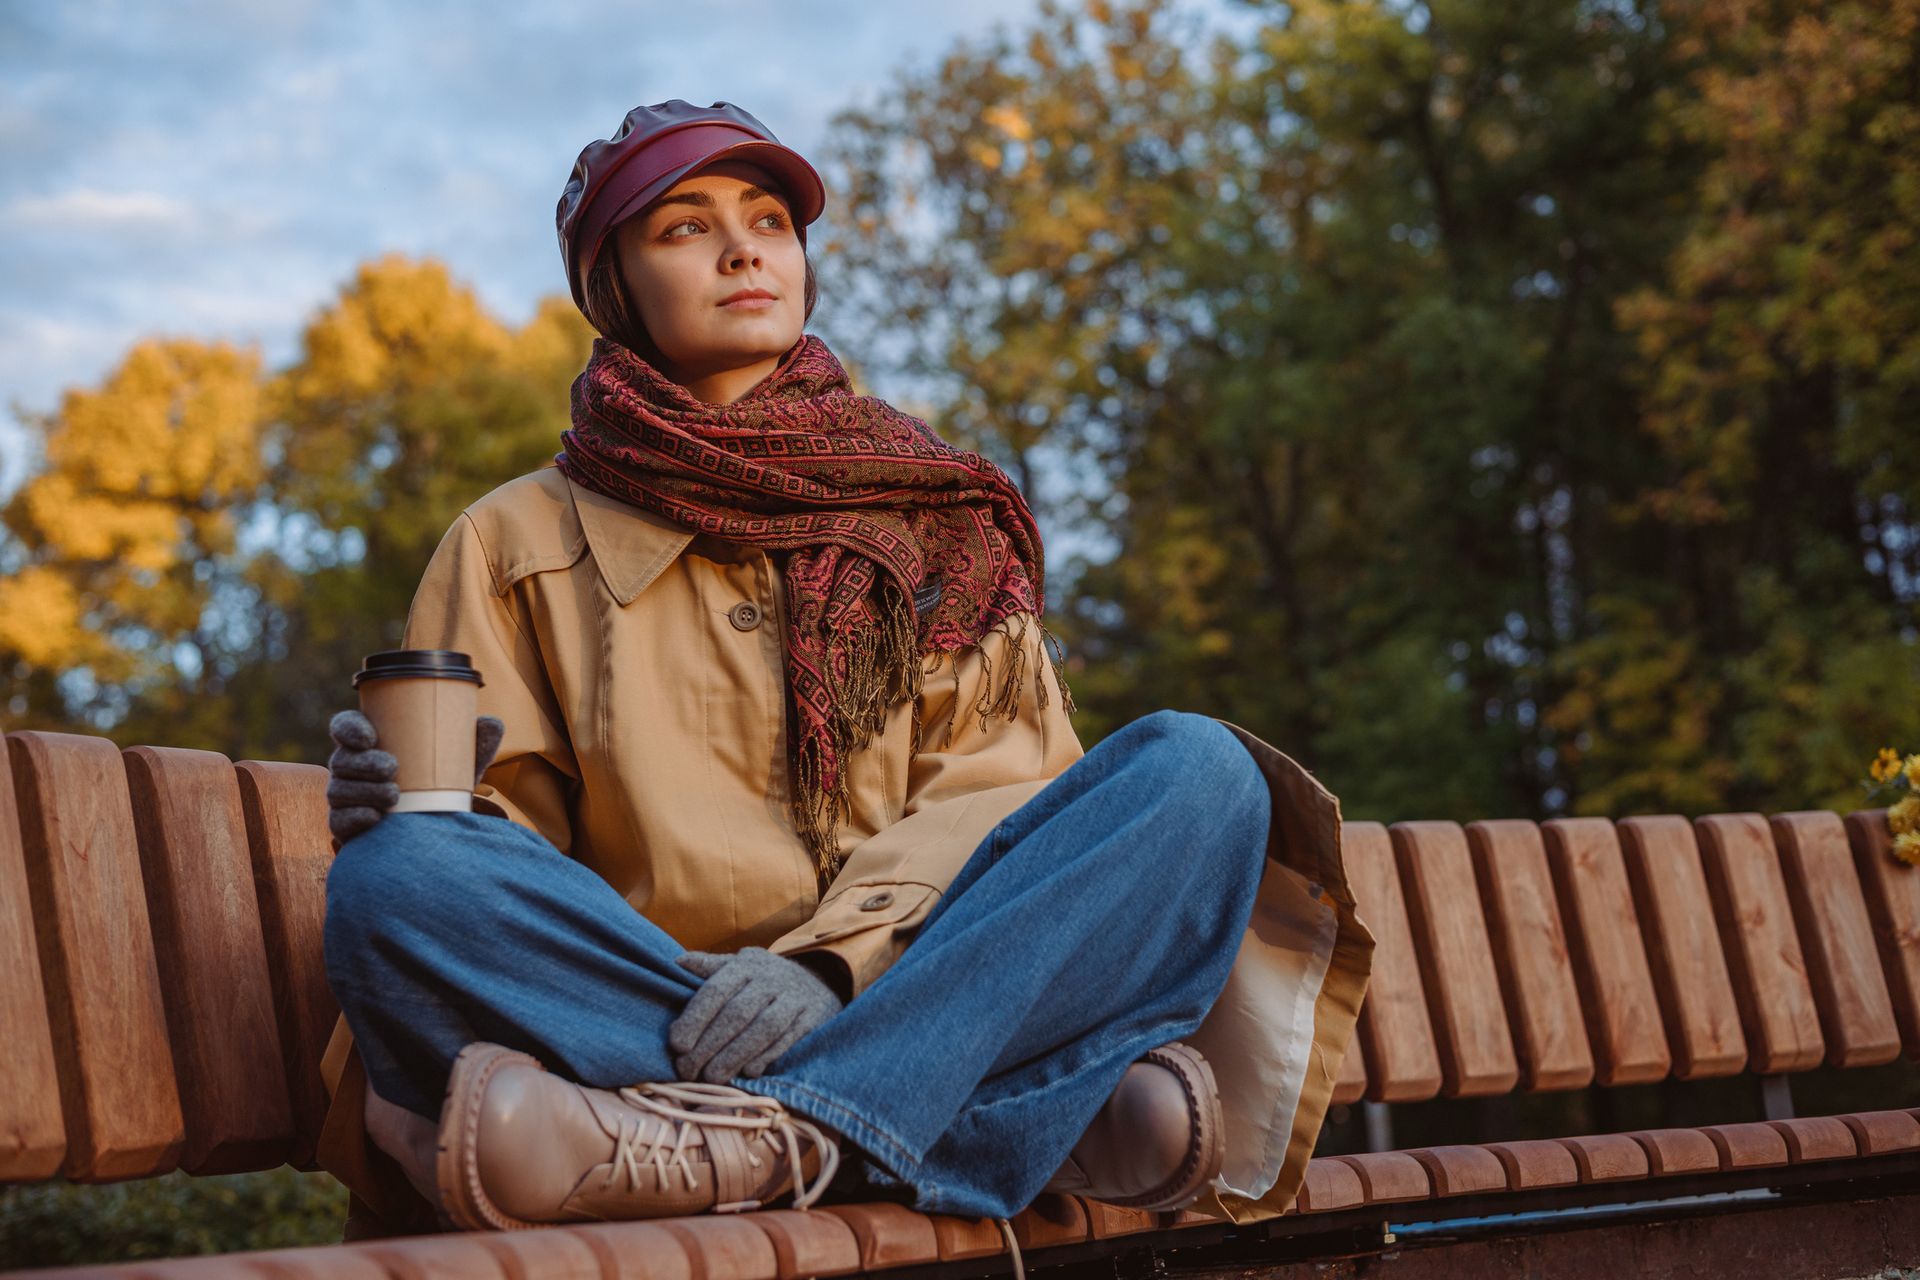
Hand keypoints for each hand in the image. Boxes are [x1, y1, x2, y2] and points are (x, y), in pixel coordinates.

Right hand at [326, 709, 504, 842]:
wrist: (438, 822)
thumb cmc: (442, 778)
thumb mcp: (460, 759)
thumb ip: (476, 740)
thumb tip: (492, 723)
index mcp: (370, 741)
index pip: (345, 726)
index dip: (350, 729)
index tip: (370, 736)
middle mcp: (350, 766)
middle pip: (342, 759)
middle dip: (364, 763)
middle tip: (392, 767)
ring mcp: (345, 796)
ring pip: (340, 791)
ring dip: (364, 792)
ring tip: (394, 795)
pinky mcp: (346, 825)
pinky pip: (340, 822)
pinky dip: (356, 819)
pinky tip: (375, 818)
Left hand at [668, 946, 843, 1082]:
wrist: (820, 981)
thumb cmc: (765, 980)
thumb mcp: (740, 966)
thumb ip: (709, 967)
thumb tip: (674, 963)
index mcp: (747, 965)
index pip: (717, 990)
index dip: (695, 1018)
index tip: (677, 1045)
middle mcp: (772, 978)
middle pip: (737, 1013)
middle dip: (709, 1045)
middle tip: (687, 1070)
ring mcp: (795, 998)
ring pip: (763, 1029)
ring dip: (735, 1056)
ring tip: (712, 1077)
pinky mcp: (813, 1018)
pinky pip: (788, 1040)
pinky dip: (766, 1057)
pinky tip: (747, 1073)